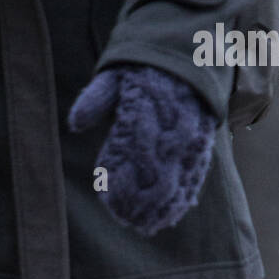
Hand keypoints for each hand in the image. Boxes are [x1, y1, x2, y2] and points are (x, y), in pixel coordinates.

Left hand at [68, 64, 217, 235]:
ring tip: (148, 227)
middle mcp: (172, 122)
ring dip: (164, 204)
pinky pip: (197, 170)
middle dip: (145, 200)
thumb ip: (97, 97)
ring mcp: (190, 133)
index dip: (125, 178)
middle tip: (129, 223)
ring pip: (180, 174)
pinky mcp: (203, 140)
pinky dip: (186, 194)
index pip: (135, 148)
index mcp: (149, 106)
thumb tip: (75, 123)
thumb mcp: (116, 75)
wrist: (186, 51)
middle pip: (159, 167)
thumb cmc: (143, 68)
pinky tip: (173, 214)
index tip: (111, 203)